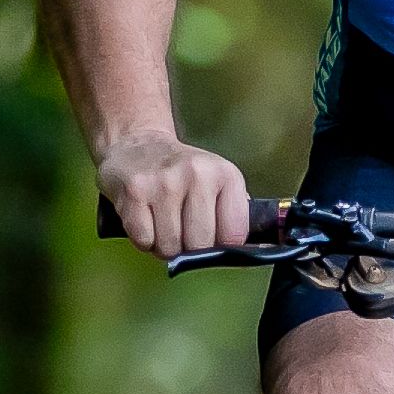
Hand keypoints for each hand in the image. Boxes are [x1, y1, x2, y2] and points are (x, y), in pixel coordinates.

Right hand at [98, 132, 251, 256]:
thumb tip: (258, 251)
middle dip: (190, 249)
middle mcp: (197, 174)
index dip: (221, 248)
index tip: (213, 240)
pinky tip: (146, 219)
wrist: (139, 142)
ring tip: (163, 223)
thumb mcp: (219, 182)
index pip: (233, 235)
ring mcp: (164, 183)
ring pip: (170, 246)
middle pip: (200, 244)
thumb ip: (235, 214)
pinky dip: (144, 239)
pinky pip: (144, 240)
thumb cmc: (184, 173)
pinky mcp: (135, 192)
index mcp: (226, 175)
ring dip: (165, 245)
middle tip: (182, 230)